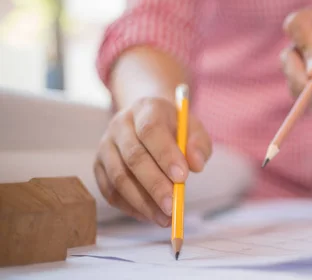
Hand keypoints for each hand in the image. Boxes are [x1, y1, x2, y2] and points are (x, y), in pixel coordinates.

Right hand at [94, 97, 211, 226]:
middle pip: (133, 157)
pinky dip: (129, 207)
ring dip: (142, 202)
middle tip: (173, 206)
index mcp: (145, 109)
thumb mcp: (193, 129)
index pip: (151, 130)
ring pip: (119, 177)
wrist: (147, 120)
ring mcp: (105, 145)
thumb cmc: (174, 128)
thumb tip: (196, 165)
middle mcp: (120, 125)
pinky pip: (109, 191)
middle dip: (155, 185)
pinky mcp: (99, 166)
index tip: (182, 178)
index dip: (165, 155)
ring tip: (164, 218)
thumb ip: (199, 145)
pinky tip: (149, 215)